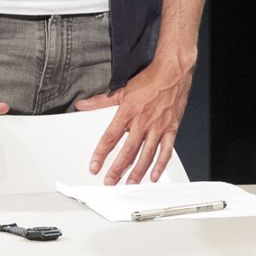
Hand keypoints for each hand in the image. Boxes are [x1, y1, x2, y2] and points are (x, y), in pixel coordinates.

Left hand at [78, 57, 192, 184]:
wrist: (173, 71)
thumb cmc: (149, 79)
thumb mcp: (122, 89)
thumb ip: (101, 101)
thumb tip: (82, 105)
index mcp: (128, 112)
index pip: (111, 137)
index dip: (101, 154)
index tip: (94, 167)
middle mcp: (143, 121)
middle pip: (128, 150)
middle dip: (118, 169)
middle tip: (109, 182)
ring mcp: (158, 126)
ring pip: (146, 154)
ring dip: (137, 171)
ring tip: (129, 183)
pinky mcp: (171, 129)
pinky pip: (166, 150)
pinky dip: (160, 164)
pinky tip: (154, 175)